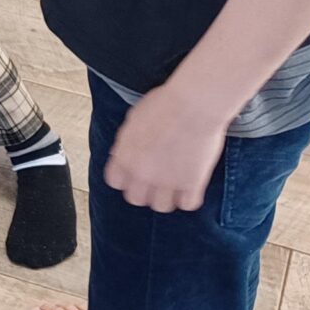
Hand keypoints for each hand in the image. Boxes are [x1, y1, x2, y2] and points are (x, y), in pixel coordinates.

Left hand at [102, 82, 231, 212]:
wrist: (194, 104)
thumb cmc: (165, 104)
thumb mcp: (133, 119)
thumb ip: (125, 142)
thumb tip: (121, 153)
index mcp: (125, 157)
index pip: (115, 182)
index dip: (125, 177)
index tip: (134, 172)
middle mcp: (143, 173)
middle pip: (136, 198)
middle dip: (145, 190)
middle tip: (156, 179)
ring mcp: (167, 181)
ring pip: (161, 206)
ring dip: (167, 197)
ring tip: (175, 185)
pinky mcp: (192, 183)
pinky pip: (188, 204)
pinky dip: (189, 198)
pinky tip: (192, 186)